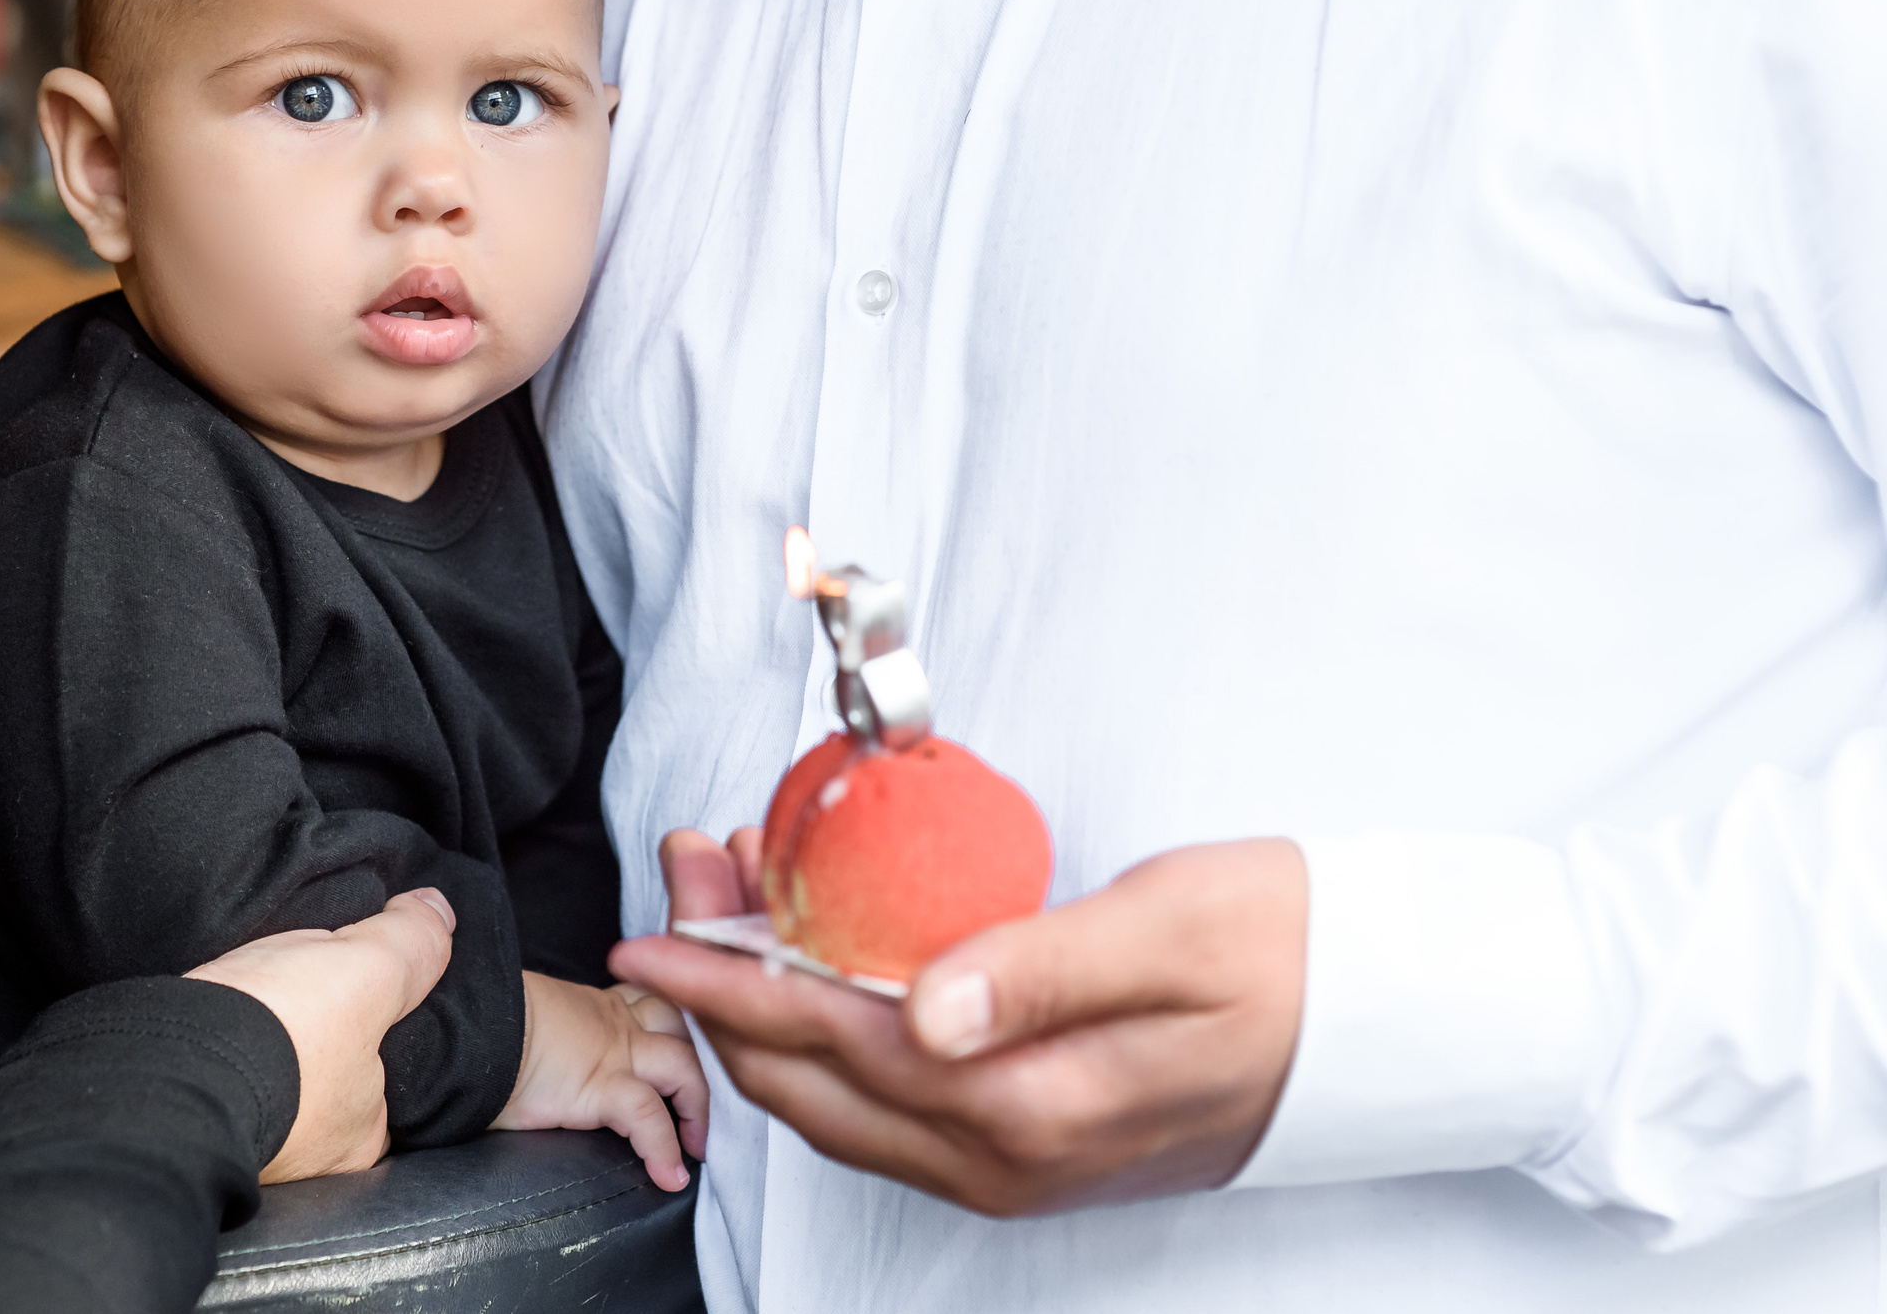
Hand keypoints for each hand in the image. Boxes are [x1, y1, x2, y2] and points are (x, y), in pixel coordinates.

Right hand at [187, 887, 454, 1183]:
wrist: (160, 1061)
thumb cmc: (279, 1033)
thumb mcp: (367, 972)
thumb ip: (409, 943)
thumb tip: (439, 913)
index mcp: (360, 1135)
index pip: (392, 1076)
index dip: (383, 1025)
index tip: (366, 990)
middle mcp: (307, 1152)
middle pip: (329, 1071)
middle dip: (319, 1031)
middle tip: (307, 984)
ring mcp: (244, 1138)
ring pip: (272, 1069)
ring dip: (264, 1032)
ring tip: (261, 983)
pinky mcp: (186, 1109)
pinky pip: (221, 1064)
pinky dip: (222, 1035)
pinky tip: (221, 1002)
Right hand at [493, 971, 711, 1191]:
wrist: (471, 1028)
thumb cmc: (484, 1028)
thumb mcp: (528, 1024)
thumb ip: (551, 1035)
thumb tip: (538, 1060)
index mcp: (596, 1007)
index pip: (650, 1003)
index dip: (672, 1029)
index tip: (680, 1052)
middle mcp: (614, 1024)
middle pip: (682, 1030)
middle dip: (701, 1065)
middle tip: (699, 1106)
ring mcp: (614, 1053)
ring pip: (683, 1068)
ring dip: (698, 1107)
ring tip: (697, 1145)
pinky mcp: (603, 1086)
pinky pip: (650, 1119)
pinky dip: (665, 1150)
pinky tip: (670, 1175)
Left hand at [609, 827, 1305, 1217]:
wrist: (1384, 1023)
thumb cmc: (1286, 950)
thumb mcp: (1168, 930)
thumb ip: (1039, 969)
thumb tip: (921, 1011)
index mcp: (1028, 1103)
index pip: (831, 1039)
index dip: (732, 975)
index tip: (664, 916)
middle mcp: (1004, 1160)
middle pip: (811, 1083)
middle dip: (725, 987)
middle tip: (686, 877)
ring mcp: (1013, 1170)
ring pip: (839, 1106)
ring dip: (766, 1014)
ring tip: (730, 906)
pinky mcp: (1027, 1154)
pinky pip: (884, 1112)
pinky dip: (825, 1044)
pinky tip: (814, 975)